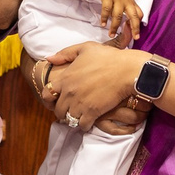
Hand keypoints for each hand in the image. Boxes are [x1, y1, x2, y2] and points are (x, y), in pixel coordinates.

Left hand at [30, 55, 147, 134]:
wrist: (127, 70)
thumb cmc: (108, 57)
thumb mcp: (85, 48)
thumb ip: (65, 53)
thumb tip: (49, 59)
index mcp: (65, 78)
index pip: (47, 94)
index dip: (50, 99)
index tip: (56, 100)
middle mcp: (69, 93)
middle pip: (57, 110)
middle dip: (62, 111)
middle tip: (70, 110)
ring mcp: (80, 104)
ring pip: (68, 119)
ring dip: (73, 119)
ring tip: (79, 116)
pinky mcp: (92, 113)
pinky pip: (82, 125)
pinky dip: (84, 125)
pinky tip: (89, 120)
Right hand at [93, 0, 144, 45]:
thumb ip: (128, 6)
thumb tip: (130, 19)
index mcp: (131, 1)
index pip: (139, 13)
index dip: (139, 23)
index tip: (137, 33)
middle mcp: (126, 1)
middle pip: (133, 16)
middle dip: (135, 28)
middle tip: (134, 37)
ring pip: (118, 16)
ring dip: (114, 26)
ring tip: (111, 34)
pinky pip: (107, 10)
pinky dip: (104, 18)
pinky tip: (103, 24)